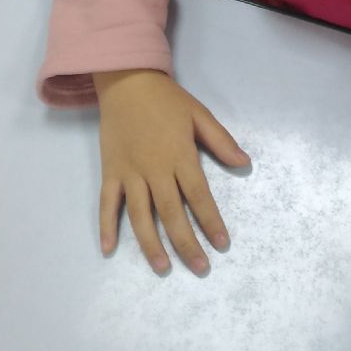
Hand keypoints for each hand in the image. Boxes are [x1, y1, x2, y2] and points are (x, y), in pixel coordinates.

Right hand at [94, 68, 248, 275]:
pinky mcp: (110, 172)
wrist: (127, 82)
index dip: (211, 221)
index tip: (222, 244)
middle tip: (200, 268)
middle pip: (171, 214)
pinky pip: (107, 203)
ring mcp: (130, 172)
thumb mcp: (199, 114)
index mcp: (180, 156)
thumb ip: (221, 141)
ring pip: (140, 215)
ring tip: (163, 267)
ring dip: (150, 244)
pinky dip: (106, 226)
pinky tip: (109, 249)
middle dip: (187, 243)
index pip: (199, 196)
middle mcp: (155, 169)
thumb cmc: (167, 100)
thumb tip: (244, 164)